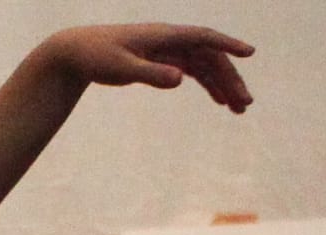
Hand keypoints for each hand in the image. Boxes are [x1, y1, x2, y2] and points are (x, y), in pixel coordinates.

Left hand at [44, 25, 253, 112]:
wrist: (76, 53)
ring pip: (204, 66)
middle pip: (210, 57)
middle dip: (230, 78)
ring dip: (223, 85)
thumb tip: (181, 79)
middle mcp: (170, 40)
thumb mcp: (122, 68)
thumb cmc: (96, 57)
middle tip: (245, 103)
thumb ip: (151, 74)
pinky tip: (219, 101)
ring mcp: (167, 51)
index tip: (249, 53)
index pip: (203, 37)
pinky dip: (207, 85)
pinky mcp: (161, 62)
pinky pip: (192, 72)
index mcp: (164, 36)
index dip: (227, 45)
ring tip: (239, 108)